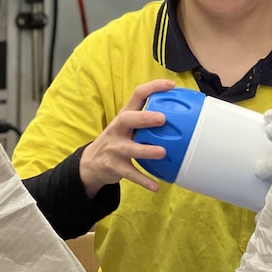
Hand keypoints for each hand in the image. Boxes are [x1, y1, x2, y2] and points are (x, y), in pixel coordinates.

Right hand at [79, 79, 174, 197]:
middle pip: (127, 119)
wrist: (91, 163)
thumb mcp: (127, 126)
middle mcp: (117, 129)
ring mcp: (114, 148)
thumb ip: (146, 118)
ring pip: (129, 149)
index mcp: (124, 116)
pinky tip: (156, 186)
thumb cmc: (117, 140)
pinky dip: (143, 180)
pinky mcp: (114, 167)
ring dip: (146, 150)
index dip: (153, 88)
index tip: (171, 85)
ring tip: (162, 153)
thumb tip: (180, 113)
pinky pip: (130, 174)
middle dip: (144, 118)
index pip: (137, 95)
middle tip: (162, 119)